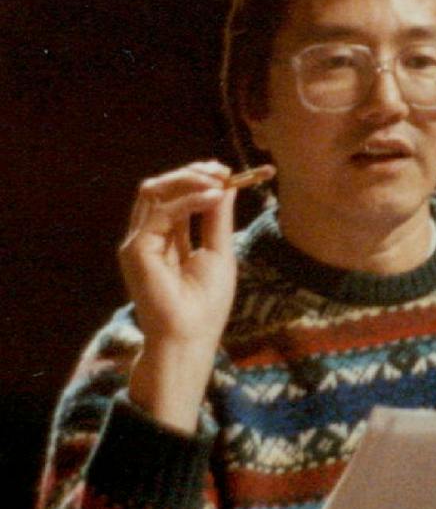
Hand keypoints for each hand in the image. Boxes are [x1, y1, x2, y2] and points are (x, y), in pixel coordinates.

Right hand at [118, 161, 244, 430]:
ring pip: (154, 191)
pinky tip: (212, 197)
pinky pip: (160, 211)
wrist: (190, 337)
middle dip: (192, 173)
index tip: (226, 172)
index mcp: (167, 239)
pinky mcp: (136, 249)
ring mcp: (138, 242)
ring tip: (219, 180)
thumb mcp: (219, 252)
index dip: (198, 180)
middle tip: (222, 170)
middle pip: (161, 188)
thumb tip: (225, 185)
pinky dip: (188, 200)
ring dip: (188, 180)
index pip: (176, 197)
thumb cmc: (206, 304)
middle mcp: (148, 236)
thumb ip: (217, 218)